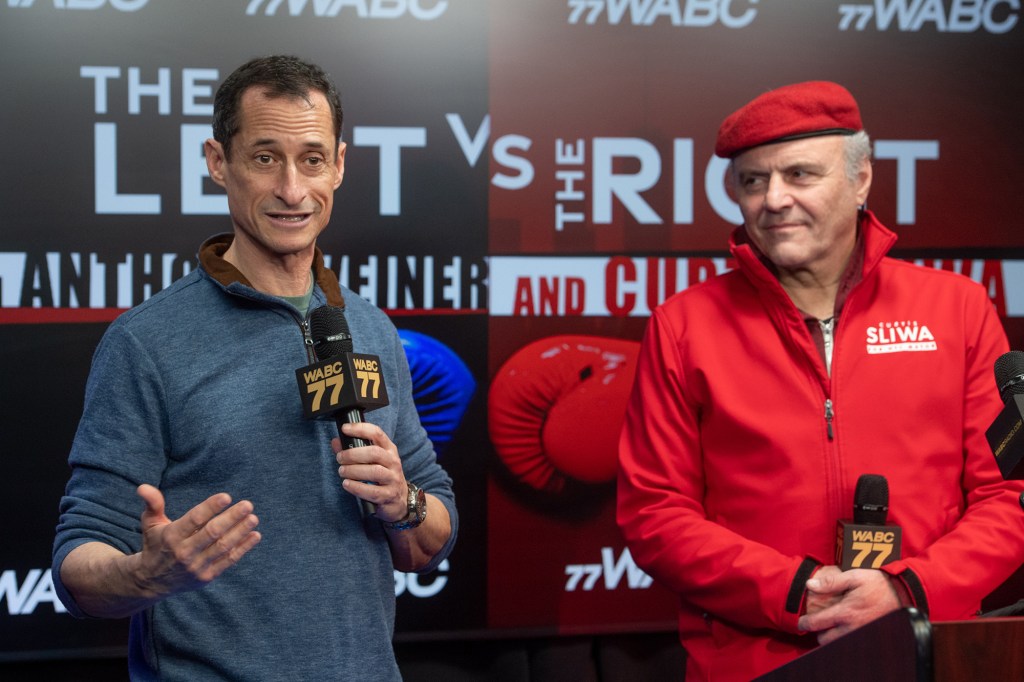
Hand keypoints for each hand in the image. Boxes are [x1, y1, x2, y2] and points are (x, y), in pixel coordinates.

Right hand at [133, 484, 260, 597]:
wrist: (151, 581)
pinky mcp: (207, 576)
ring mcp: (196, 566)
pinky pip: (228, 561)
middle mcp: (184, 552)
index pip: (194, 520)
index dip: (210, 507)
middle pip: (212, 533)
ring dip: (240, 532)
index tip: (226, 496)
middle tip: (247, 505)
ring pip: (223, 547)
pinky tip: (255, 535)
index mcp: (171, 536)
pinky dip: (243, 548)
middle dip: (231, 518)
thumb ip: (152, 504)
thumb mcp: (150, 524)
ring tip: (253, 518)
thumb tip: (144, 487)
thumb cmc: (155, 544)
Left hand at [333, 422, 408, 522]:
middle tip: (340, 458)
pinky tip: (347, 484)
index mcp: (389, 450)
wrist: (399, 501)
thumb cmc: (383, 477)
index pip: (377, 433)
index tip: (345, 428)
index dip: (360, 429)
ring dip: (353, 470)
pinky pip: (372, 491)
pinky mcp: (388, 495)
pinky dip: (356, 487)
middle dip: (353, 454)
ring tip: (342, 471)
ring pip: (374, 471)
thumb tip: (336, 441)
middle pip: (374, 453)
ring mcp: (393, 479)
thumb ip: (353, 451)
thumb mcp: (372, 462)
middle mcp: (393, 462)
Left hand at [797, 568, 901, 645]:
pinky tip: (844, 630)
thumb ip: (831, 582)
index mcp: (846, 612)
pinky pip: (851, 645)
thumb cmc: (878, 584)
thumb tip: (810, 585)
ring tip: (831, 627)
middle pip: (825, 639)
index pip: (818, 623)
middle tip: (819, 622)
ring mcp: (862, 635)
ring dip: (831, 638)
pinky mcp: (870, 638)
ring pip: (837, 645)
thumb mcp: (854, 577)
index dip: (805, 623)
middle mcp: (852, 628)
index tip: (801, 622)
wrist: (903, 594)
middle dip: (819, 632)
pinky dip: (844, 640)